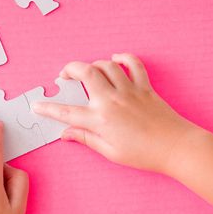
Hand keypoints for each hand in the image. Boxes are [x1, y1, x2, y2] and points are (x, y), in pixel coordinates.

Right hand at [33, 53, 200, 173]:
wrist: (176, 148)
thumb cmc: (144, 154)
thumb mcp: (110, 152)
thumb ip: (86, 138)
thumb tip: (66, 133)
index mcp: (100, 119)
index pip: (66, 112)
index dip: (48, 108)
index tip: (36, 105)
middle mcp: (111, 100)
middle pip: (84, 73)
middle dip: (69, 69)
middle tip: (64, 76)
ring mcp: (129, 91)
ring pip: (105, 65)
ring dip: (93, 65)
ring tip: (89, 72)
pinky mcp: (144, 87)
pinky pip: (133, 64)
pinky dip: (123, 58)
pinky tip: (116, 61)